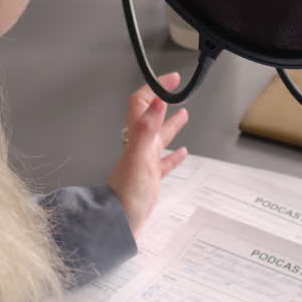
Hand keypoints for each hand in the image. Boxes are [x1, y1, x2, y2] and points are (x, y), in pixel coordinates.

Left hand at [106, 72, 189, 236]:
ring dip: (171, 124)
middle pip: (151, 117)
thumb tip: (156, 101)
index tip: (171, 79)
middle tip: (176, 89)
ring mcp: (145, 162)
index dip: (155, 88)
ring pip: (160, 138)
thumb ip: (147, 128)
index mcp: (136, 137)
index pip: (142, 103)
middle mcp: (139, 146)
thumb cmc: (126, 192)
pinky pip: (164, 163)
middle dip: (164, 101)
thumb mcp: (139, 156)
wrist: (118, 222)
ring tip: (184, 114)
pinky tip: (182, 153)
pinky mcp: (150, 179)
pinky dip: (174, 156)